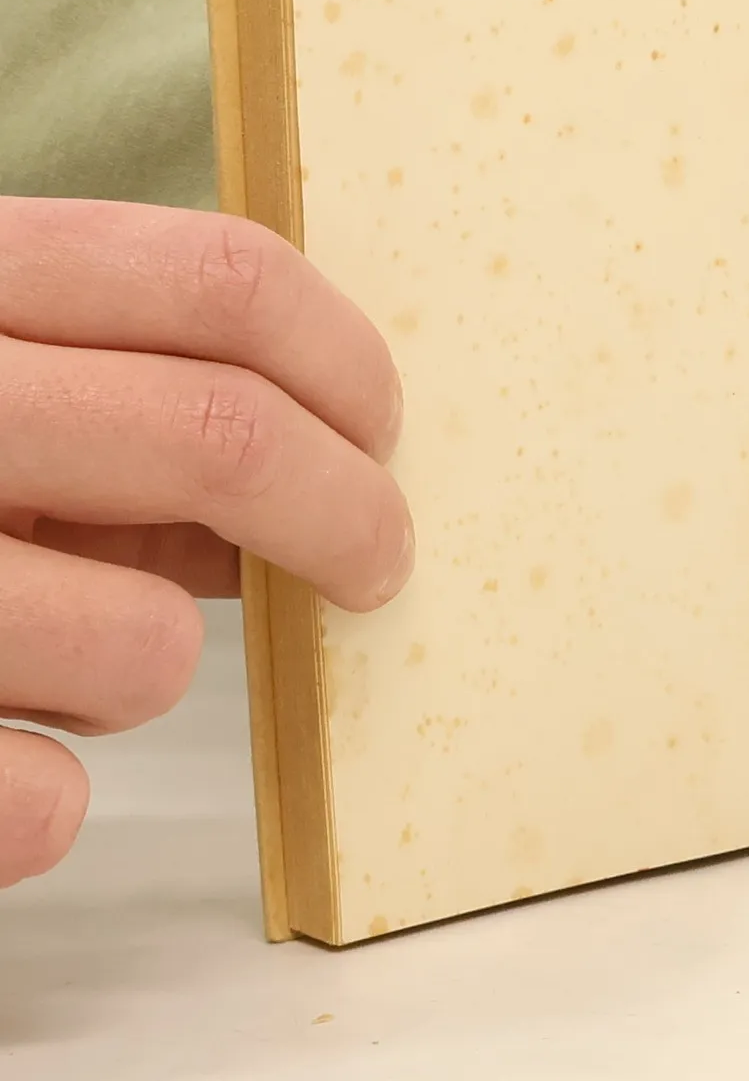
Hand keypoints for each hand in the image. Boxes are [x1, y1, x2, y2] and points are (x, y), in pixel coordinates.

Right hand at [0, 200, 410, 886]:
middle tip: (371, 565)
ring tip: (72, 659)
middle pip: (222, 435)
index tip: (381, 434)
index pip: (219, 279)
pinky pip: (36, 800)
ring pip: (146, 644)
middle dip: (345, 516)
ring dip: (151, 666)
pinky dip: (42, 798)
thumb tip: (325, 459)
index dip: (345, 362)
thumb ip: (120, 395)